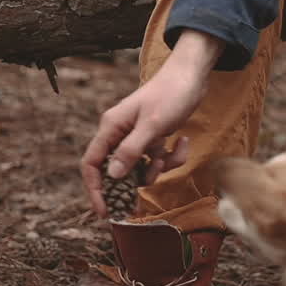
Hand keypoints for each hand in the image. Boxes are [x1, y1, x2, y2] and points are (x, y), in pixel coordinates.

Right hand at [79, 30, 224, 217]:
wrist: (193, 75)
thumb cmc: (171, 94)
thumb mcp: (153, 125)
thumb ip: (131, 151)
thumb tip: (113, 176)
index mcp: (112, 127)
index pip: (92, 163)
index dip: (95, 189)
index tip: (105, 211)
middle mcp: (120, 133)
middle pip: (116, 170)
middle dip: (132, 183)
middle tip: (143, 198)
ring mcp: (137, 135)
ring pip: (141, 167)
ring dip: (159, 167)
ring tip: (172, 152)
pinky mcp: (154, 137)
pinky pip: (158, 158)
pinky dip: (172, 156)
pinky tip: (183, 142)